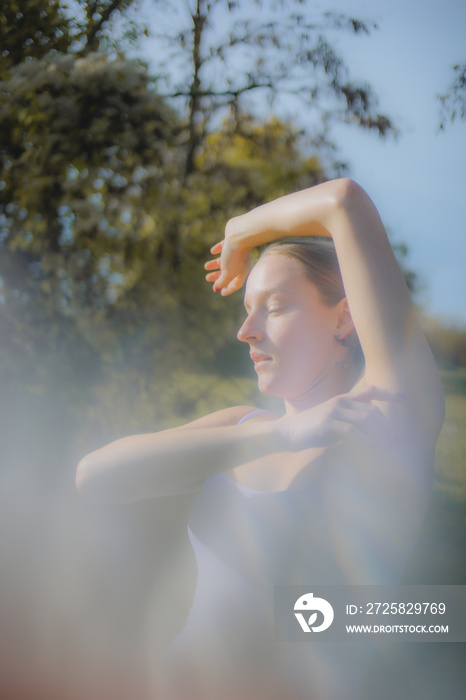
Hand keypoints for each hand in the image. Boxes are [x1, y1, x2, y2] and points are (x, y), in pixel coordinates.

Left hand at [204, 236, 250, 295]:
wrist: (241, 234)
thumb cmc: (235, 255)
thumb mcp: (227, 272)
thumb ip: (222, 281)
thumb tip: (216, 289)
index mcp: (242, 272)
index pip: (235, 284)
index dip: (228, 289)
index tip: (220, 292)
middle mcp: (240, 262)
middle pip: (228, 272)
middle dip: (217, 276)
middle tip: (207, 278)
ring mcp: (236, 251)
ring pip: (224, 260)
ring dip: (215, 264)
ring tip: (206, 266)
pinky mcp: (231, 241)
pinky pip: (223, 247)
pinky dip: (218, 250)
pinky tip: (212, 251)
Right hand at [276, 385, 403, 452]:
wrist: (286, 433)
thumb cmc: (310, 430)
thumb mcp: (331, 419)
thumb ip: (348, 419)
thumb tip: (368, 429)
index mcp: (342, 399)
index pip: (369, 391)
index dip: (387, 394)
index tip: (403, 399)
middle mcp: (340, 402)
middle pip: (372, 411)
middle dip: (387, 427)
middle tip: (395, 442)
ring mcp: (333, 412)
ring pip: (366, 420)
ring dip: (380, 436)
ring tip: (387, 449)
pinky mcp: (328, 425)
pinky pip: (353, 433)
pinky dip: (366, 443)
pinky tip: (371, 452)